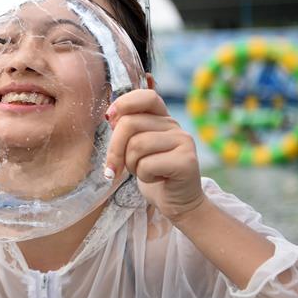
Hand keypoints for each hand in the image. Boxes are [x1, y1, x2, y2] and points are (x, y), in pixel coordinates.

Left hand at [104, 89, 204, 221]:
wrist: (176, 201)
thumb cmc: (151, 172)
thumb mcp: (135, 147)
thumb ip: (127, 130)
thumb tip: (110, 116)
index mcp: (162, 118)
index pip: (146, 96)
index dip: (124, 103)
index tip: (110, 119)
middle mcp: (175, 125)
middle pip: (130, 124)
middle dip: (115, 149)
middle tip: (115, 167)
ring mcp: (184, 141)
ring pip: (136, 146)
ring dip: (131, 165)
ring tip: (143, 172)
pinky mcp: (186, 161)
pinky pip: (148, 164)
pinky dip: (144, 177)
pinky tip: (157, 179)